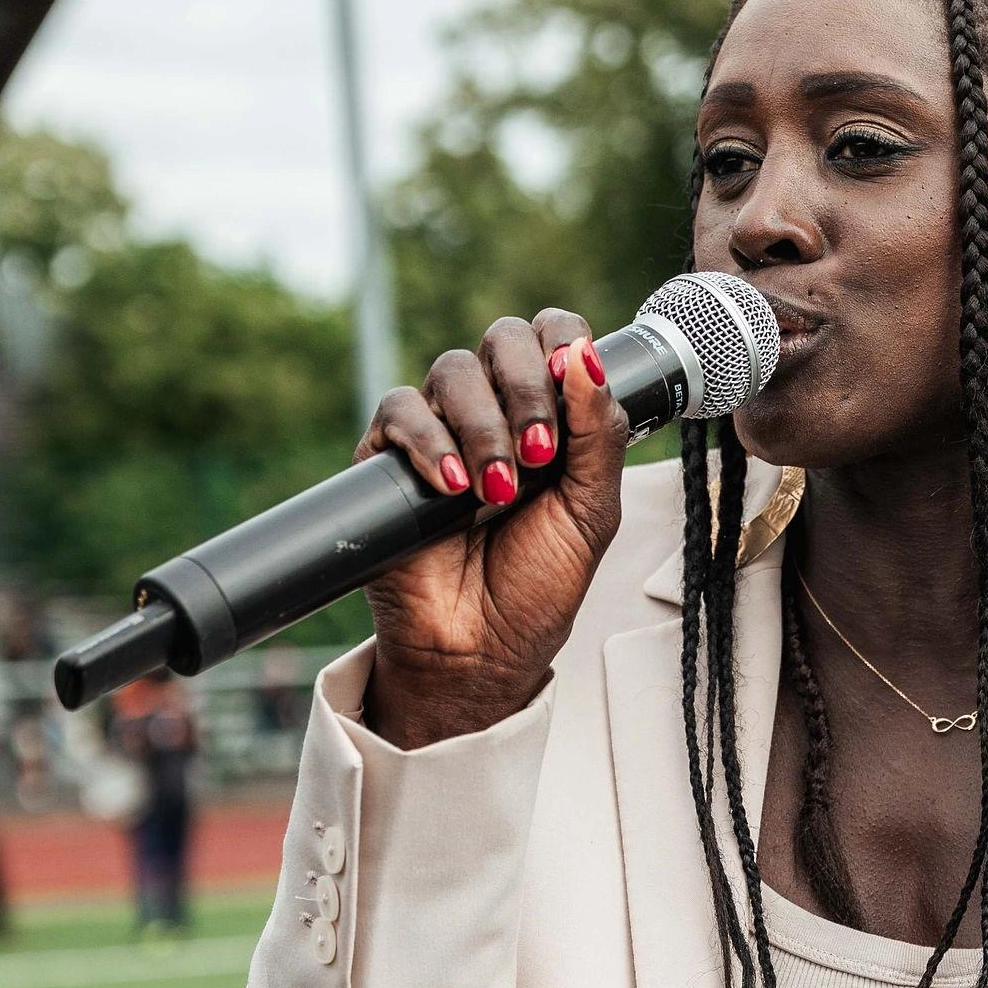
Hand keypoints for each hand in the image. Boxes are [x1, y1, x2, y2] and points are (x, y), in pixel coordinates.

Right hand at [358, 312, 631, 745]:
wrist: (479, 652)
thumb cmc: (537, 585)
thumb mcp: (592, 510)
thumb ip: (599, 433)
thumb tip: (588, 355)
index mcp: (551, 414)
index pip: (552, 335)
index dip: (562, 340)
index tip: (572, 377)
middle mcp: (495, 410)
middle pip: (502, 339)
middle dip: (526, 388)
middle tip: (540, 453)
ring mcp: (440, 430)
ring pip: (452, 370)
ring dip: (483, 427)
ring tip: (498, 492)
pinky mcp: (387, 457)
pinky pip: (399, 410)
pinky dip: (430, 442)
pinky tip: (453, 490)